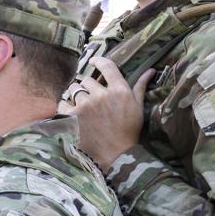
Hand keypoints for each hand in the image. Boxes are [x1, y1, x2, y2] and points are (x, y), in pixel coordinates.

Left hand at [62, 55, 151, 169]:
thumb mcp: (138, 108)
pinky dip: (66, 106)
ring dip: (76, 95)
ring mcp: (86, 104)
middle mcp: (102, 94)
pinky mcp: (72, 115)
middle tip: (91, 99)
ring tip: (82, 107)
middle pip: (87, 80)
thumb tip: (151, 70)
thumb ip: (140, 87)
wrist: (114, 154)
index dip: (98, 61)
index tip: (93, 61)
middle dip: (88, 87)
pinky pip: (63, 102)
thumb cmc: (129, 131)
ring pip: (74, 89)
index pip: (107, 66)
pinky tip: (72, 113)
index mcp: (120, 90)